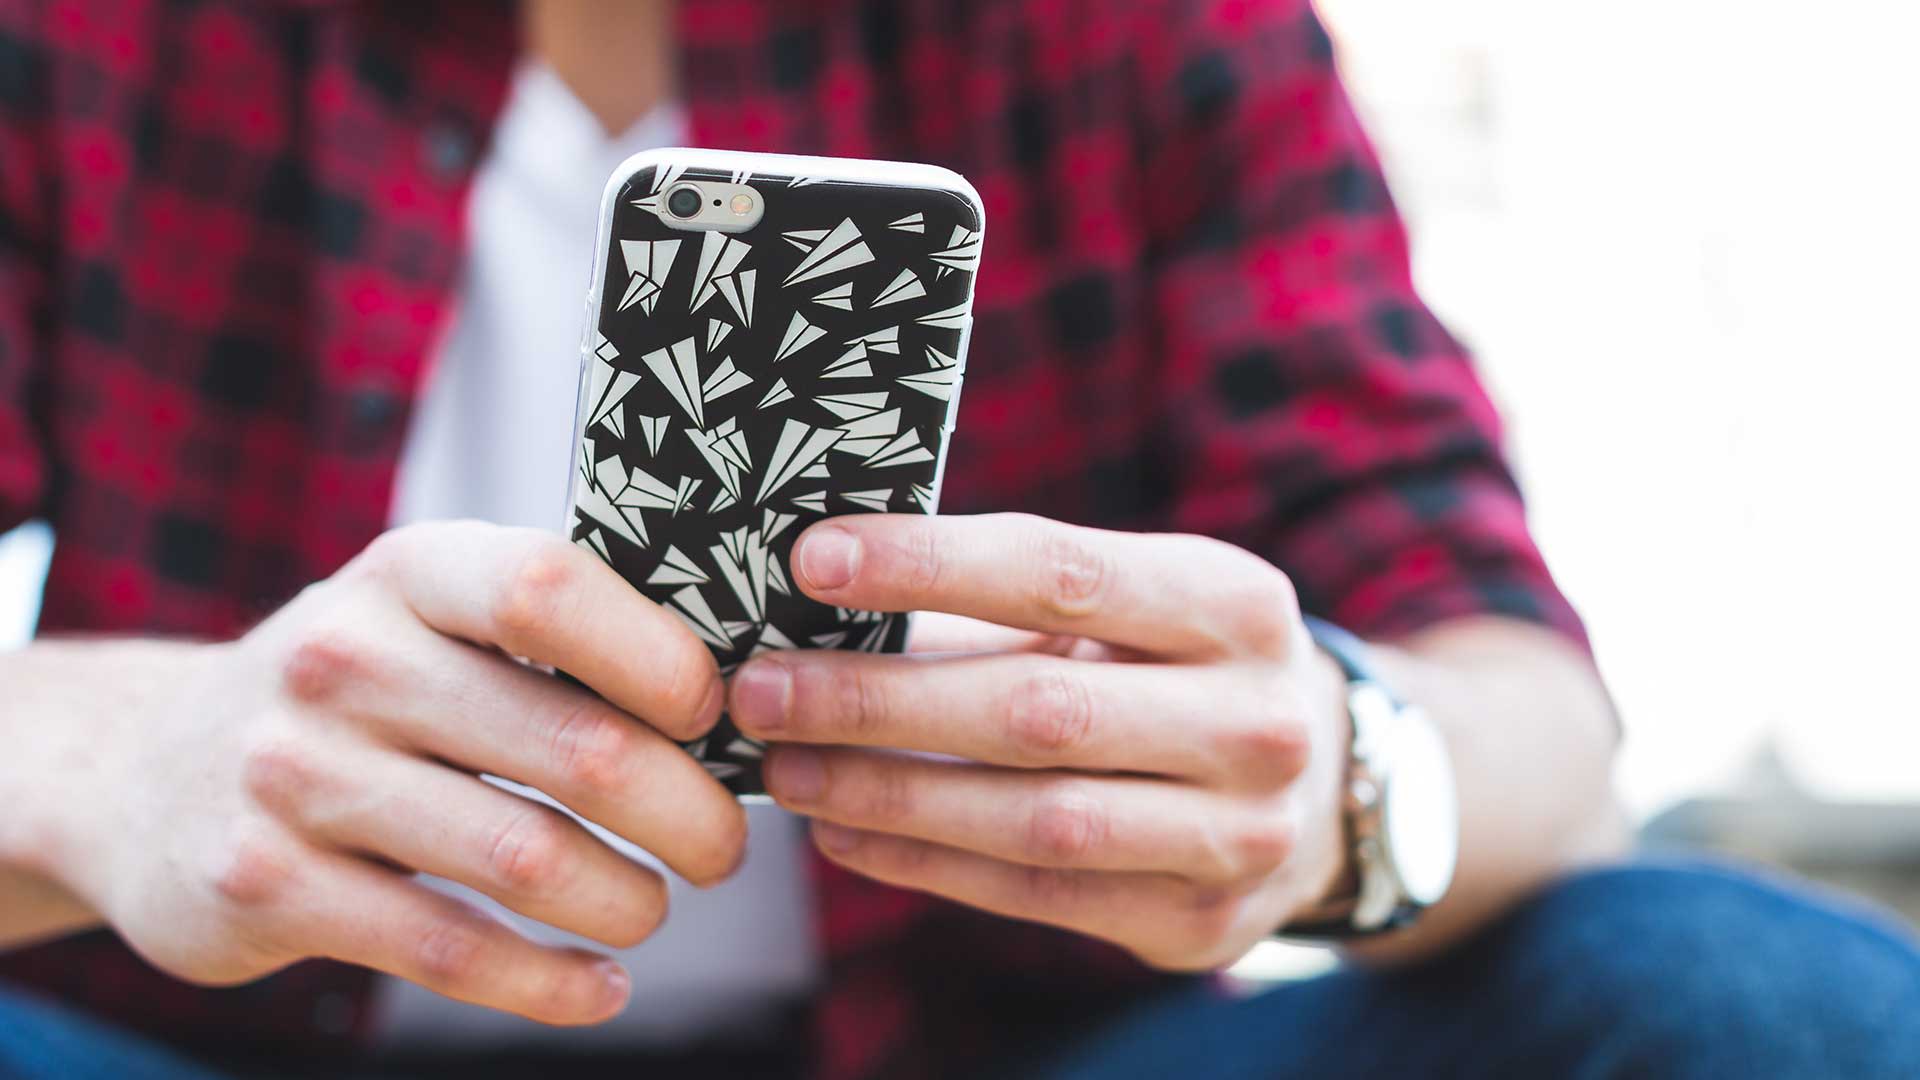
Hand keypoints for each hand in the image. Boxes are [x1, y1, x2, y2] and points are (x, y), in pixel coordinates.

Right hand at [39, 522, 744, 1023]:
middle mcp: (343, 659)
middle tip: (722, 848)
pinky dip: (548, 982)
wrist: (143, 772)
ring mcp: (295, 775)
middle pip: (573, 745)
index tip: (712, 716)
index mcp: (407, 573)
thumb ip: (546, 638)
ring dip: (625, 900)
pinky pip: (447, 949)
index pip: (549, 587)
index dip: (657, 658)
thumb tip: (736, 691)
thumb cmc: (354, 692)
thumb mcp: (424, 622)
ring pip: (524, 859)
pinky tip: (597, 985)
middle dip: (685, 813)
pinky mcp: (266, 886)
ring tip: (652, 909)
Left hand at [729, 513, 1350, 970]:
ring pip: (1033, 818)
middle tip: (760, 687)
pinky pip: (1037, 895)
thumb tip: (827, 590)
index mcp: (1235, 604)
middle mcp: (1255, 721)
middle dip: (877, 699)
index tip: (814, 560)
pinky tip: (843, 834)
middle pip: (1035, 709)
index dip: (930, 564)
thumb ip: (1010, 596)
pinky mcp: (1199, 920)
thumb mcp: (1136, 604)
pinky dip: (926, 864)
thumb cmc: (1181, 666)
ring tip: (786, 767)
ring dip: (887, 795)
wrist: (1322, 788)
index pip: (1062, 572)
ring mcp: (1238, 833)